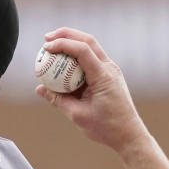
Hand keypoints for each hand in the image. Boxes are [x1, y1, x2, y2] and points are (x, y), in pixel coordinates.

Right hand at [36, 27, 150, 154]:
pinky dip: (76, 56)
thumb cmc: (106, 127)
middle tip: (46, 38)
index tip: (46, 48)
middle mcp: (109, 68)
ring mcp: (110, 70)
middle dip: (66, 35)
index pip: (82, 51)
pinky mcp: (108, 75)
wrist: (129, 134)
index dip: (63, 44)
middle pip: (87, 41)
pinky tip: (63, 62)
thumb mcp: (77, 115)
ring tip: (52, 45)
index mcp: (103, 76)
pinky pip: (91, 60)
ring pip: (91, 47)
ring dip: (72, 42)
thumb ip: (58, 100)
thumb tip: (40, 88)